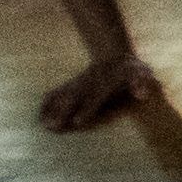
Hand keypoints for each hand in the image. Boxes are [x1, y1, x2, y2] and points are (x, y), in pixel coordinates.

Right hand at [38, 49, 159, 131]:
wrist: (116, 55)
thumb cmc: (132, 69)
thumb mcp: (142, 72)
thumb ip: (141, 82)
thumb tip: (142, 95)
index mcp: (105, 81)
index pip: (94, 96)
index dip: (86, 109)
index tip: (76, 122)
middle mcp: (88, 82)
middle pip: (73, 98)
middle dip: (62, 112)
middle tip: (52, 126)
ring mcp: (78, 82)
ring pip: (62, 95)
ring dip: (52, 109)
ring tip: (43, 124)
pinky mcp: (72, 84)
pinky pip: (57, 93)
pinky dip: (47, 103)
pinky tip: (39, 115)